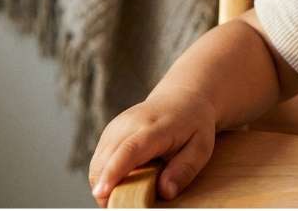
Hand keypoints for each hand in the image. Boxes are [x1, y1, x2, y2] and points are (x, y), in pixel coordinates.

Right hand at [88, 87, 216, 206]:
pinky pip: (98, 162)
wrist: (181, 98)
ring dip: (106, 184)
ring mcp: (115, 128)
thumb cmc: (194, 125)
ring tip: (132, 191)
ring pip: (97, 165)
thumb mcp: (201, 147)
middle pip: (105, 161)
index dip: (114, 172)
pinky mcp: (108, 134)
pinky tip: (126, 178)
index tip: (101, 193)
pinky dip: (105, 176)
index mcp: (154, 128)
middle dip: (108, 189)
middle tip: (129, 205)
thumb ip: (185, 169)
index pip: (129, 150)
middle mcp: (128, 125)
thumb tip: (166, 192)